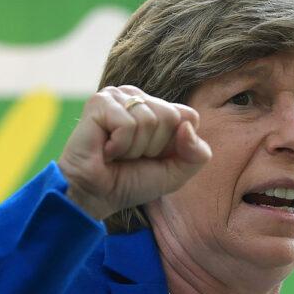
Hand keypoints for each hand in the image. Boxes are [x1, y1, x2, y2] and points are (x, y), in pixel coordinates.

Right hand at [57, 85, 212, 219]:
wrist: (95, 196)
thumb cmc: (131, 182)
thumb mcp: (176, 173)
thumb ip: (197, 154)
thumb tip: (187, 126)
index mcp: (157, 108)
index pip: (189, 116)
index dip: (176, 146)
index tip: (152, 157)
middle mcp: (138, 97)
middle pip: (171, 117)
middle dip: (154, 147)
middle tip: (131, 156)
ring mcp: (118, 96)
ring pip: (150, 120)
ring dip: (135, 149)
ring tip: (117, 153)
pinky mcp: (99, 102)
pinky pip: (129, 124)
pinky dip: (120, 146)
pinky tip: (106, 150)